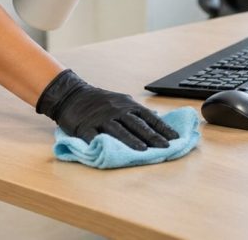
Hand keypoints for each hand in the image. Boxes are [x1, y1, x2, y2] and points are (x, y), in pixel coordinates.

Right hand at [36, 70, 178, 150]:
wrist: (72, 95)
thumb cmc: (99, 100)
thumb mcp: (121, 101)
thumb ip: (136, 112)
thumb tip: (158, 120)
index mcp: (127, 105)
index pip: (149, 117)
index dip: (163, 128)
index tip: (175, 138)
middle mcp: (116, 110)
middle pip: (137, 125)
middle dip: (153, 137)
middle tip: (165, 147)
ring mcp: (100, 119)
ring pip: (119, 130)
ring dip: (132, 141)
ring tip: (144, 150)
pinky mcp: (85, 127)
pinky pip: (94, 136)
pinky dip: (102, 144)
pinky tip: (111, 152)